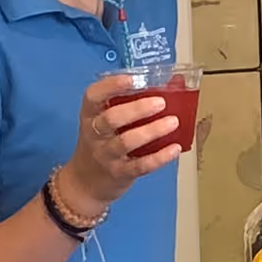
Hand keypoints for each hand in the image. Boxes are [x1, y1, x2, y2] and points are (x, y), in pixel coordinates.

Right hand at [58, 75, 180, 211]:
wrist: (85, 182)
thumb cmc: (102, 143)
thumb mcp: (106, 122)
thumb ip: (133, 102)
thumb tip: (175, 82)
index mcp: (90, 115)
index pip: (93, 96)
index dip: (111, 86)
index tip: (132, 79)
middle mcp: (95, 134)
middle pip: (111, 119)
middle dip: (137, 109)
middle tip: (160, 102)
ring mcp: (106, 155)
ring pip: (126, 142)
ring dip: (152, 131)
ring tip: (173, 122)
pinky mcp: (120, 173)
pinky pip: (140, 165)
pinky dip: (159, 157)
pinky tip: (174, 148)